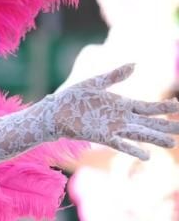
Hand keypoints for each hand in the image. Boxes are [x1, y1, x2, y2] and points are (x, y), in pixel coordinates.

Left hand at [39, 63, 178, 159]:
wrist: (54, 112)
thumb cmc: (73, 98)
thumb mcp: (95, 83)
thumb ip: (115, 75)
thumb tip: (135, 64)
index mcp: (121, 105)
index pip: (148, 108)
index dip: (163, 108)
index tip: (177, 105)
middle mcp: (121, 119)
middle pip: (148, 123)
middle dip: (165, 126)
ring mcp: (113, 128)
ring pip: (139, 134)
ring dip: (154, 139)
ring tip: (171, 143)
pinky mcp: (102, 137)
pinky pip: (121, 144)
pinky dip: (133, 149)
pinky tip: (146, 155)